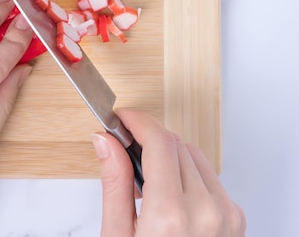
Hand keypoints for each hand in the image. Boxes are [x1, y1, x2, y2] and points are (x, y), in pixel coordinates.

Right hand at [92, 109, 245, 236]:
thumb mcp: (116, 236)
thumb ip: (114, 183)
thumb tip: (106, 142)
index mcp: (171, 216)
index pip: (159, 142)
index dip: (137, 121)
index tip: (122, 117)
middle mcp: (206, 211)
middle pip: (176, 144)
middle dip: (148, 137)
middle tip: (123, 145)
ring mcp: (226, 215)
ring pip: (194, 156)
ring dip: (168, 153)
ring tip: (144, 173)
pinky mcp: (235, 219)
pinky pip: (209, 176)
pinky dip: (186, 171)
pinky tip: (167, 187)